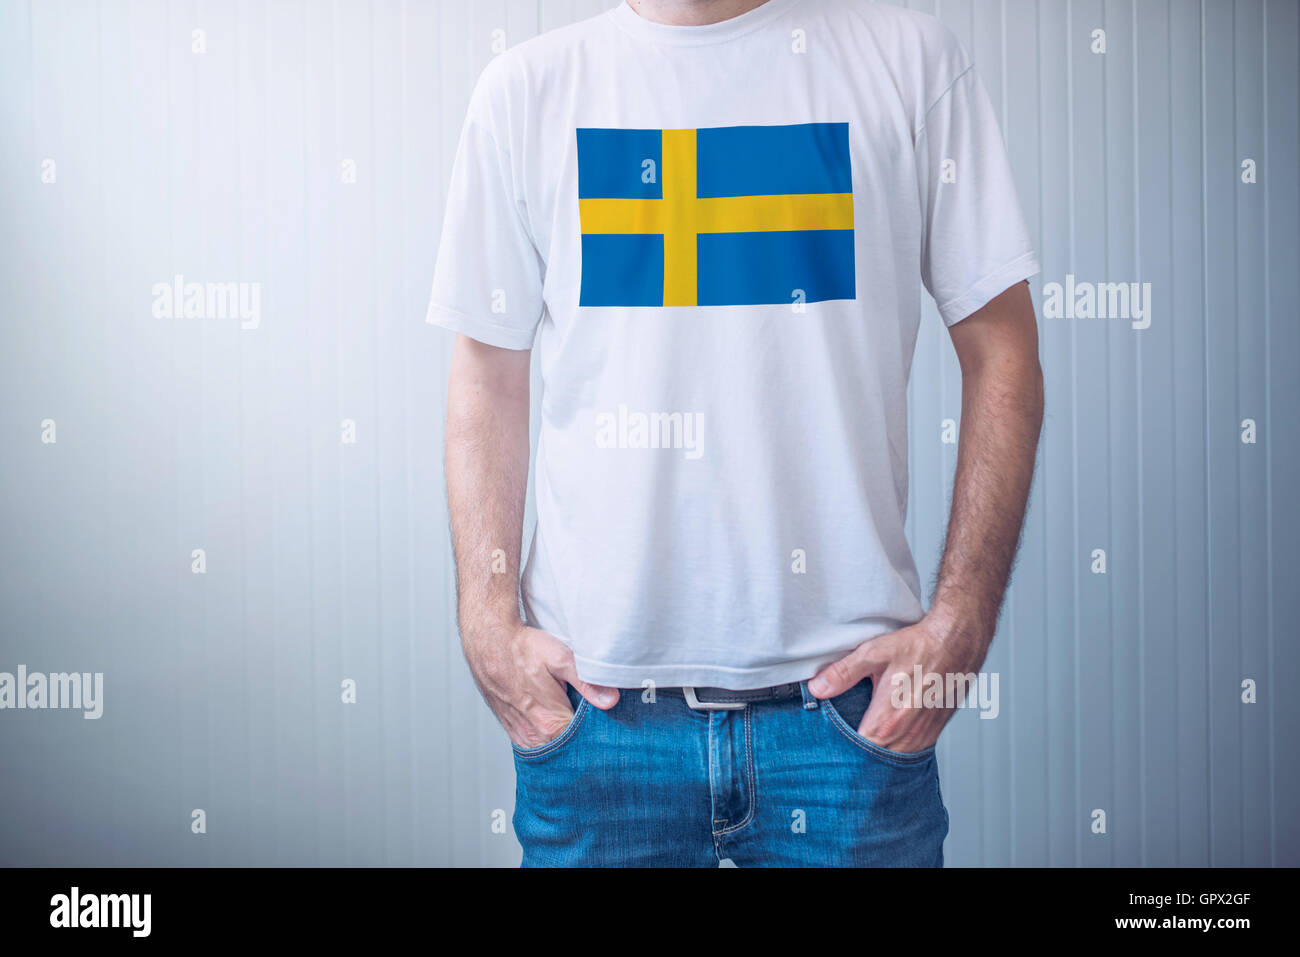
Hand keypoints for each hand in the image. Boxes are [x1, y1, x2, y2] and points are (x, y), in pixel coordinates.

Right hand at [462, 620, 619, 748]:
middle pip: (569, 749)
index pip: (585, 743)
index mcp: (551, 723)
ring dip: (565, 741)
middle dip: (584, 740)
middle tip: (596, 724)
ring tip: (576, 723)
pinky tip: (556, 724)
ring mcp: (522, 736)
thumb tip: (611, 700)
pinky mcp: (513, 730)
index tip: (608, 726)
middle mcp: (535, 736)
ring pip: (552, 749)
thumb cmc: (523, 650)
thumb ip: (587, 683)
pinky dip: (548, 739)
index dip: (599, 735)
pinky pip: (536, 745)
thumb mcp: (560, 659)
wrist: (489, 645)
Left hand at [807, 615, 985, 752]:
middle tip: (841, 743)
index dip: (840, 750)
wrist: (957, 643)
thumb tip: (817, 688)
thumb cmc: (919, 647)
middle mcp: (907, 735)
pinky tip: (886, 735)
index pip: (856, 752)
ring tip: (861, 739)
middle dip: (857, 753)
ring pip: (893, 759)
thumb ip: (842, 674)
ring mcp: (923, 737)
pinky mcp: (934, 734)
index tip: (829, 744)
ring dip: (877, 753)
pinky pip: (909, 752)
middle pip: (873, 760)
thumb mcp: (874, 653)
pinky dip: (896, 748)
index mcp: (888, 721)